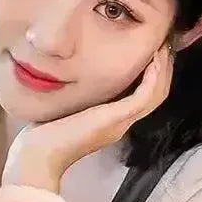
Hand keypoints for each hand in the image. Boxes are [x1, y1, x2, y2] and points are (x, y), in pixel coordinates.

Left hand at [3, 41, 173, 189]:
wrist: (38, 156)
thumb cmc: (42, 135)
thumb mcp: (64, 108)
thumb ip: (74, 95)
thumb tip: (67, 74)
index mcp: (110, 122)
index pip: (141, 97)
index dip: (151, 75)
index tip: (151, 52)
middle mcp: (120, 123)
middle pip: (155, 95)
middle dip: (162, 69)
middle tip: (163, 45)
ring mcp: (120, 123)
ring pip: (156, 95)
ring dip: (162, 70)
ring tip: (162, 48)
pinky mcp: (115, 120)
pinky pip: (145, 97)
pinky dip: (153, 78)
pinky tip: (154, 59)